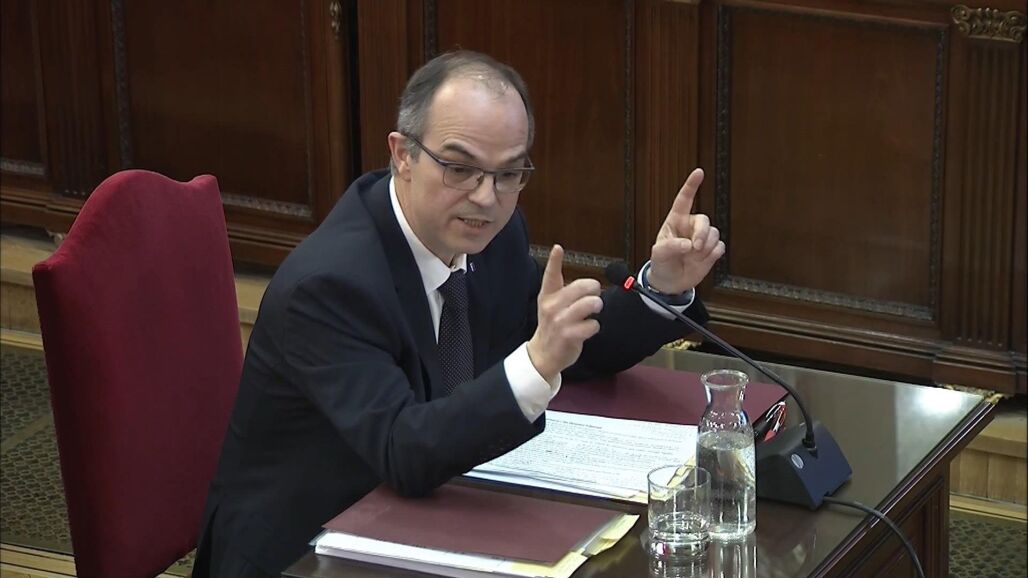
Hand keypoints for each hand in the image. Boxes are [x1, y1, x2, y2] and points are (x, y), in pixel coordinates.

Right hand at [527, 245, 602, 381]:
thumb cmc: (552, 327)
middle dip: (594, 289)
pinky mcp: (568, 335)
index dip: (554, 261)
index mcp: (547, 296)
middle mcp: (551, 306)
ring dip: (596, 306)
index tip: (558, 249)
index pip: (551, 275)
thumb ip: (564, 291)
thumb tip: (590, 283)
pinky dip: (594, 326)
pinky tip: (588, 328)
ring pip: (588, 304)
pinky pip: (592, 324)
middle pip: (580, 287)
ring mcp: (559, 321)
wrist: (543, 355)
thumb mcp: (550, 305)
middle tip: (595, 294)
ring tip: (594, 309)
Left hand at [647, 168, 724, 293]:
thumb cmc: (661, 263)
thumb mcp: (658, 254)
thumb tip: (689, 244)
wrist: (670, 282)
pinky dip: (712, 256)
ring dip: (705, 248)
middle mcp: (690, 227)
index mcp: (675, 221)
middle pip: (705, 220)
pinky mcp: (711, 250)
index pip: (684, 200)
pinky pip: (720, 247)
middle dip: (702, 234)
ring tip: (692, 258)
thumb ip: (671, 247)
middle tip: (694, 248)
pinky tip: (701, 260)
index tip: (699, 172)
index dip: (691, 185)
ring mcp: (702, 238)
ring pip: (714, 234)